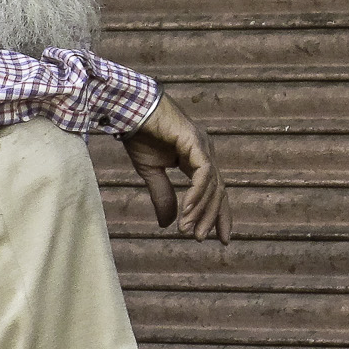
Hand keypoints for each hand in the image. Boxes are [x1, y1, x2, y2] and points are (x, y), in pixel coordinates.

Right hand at [122, 94, 231, 242]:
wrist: (130, 110)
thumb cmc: (140, 134)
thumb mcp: (151, 172)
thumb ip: (163, 196)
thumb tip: (167, 224)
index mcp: (197, 159)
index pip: (214, 191)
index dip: (217, 215)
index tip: (218, 238)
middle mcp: (205, 153)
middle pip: (217, 191)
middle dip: (211, 217)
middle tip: (199, 238)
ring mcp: (203, 147)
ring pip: (211, 186)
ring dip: (200, 210)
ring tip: (188, 230)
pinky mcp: (195, 143)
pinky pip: (202, 174)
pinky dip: (196, 195)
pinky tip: (187, 211)